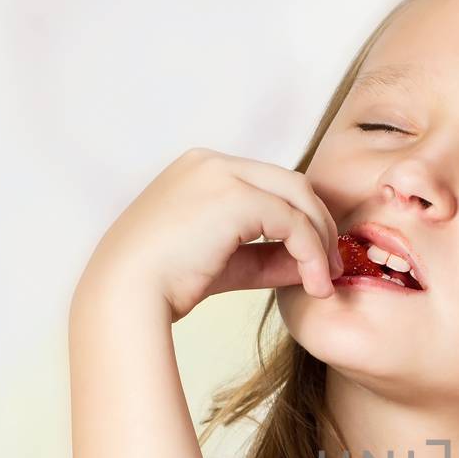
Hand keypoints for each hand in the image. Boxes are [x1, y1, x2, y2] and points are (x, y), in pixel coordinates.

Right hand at [79, 146, 343, 320]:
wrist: (126, 295)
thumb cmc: (164, 285)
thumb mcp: (227, 266)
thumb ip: (269, 258)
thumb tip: (314, 266)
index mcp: (202, 170)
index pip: (269, 185)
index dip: (301, 219)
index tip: (316, 258)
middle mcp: (212, 163)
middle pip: (291, 184)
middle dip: (320, 225)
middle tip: (332, 268)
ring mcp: (222, 175)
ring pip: (298, 198)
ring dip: (320, 241)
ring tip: (325, 282)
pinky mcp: (234, 198)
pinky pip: (293, 222)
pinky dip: (311, 253)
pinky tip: (313, 283)